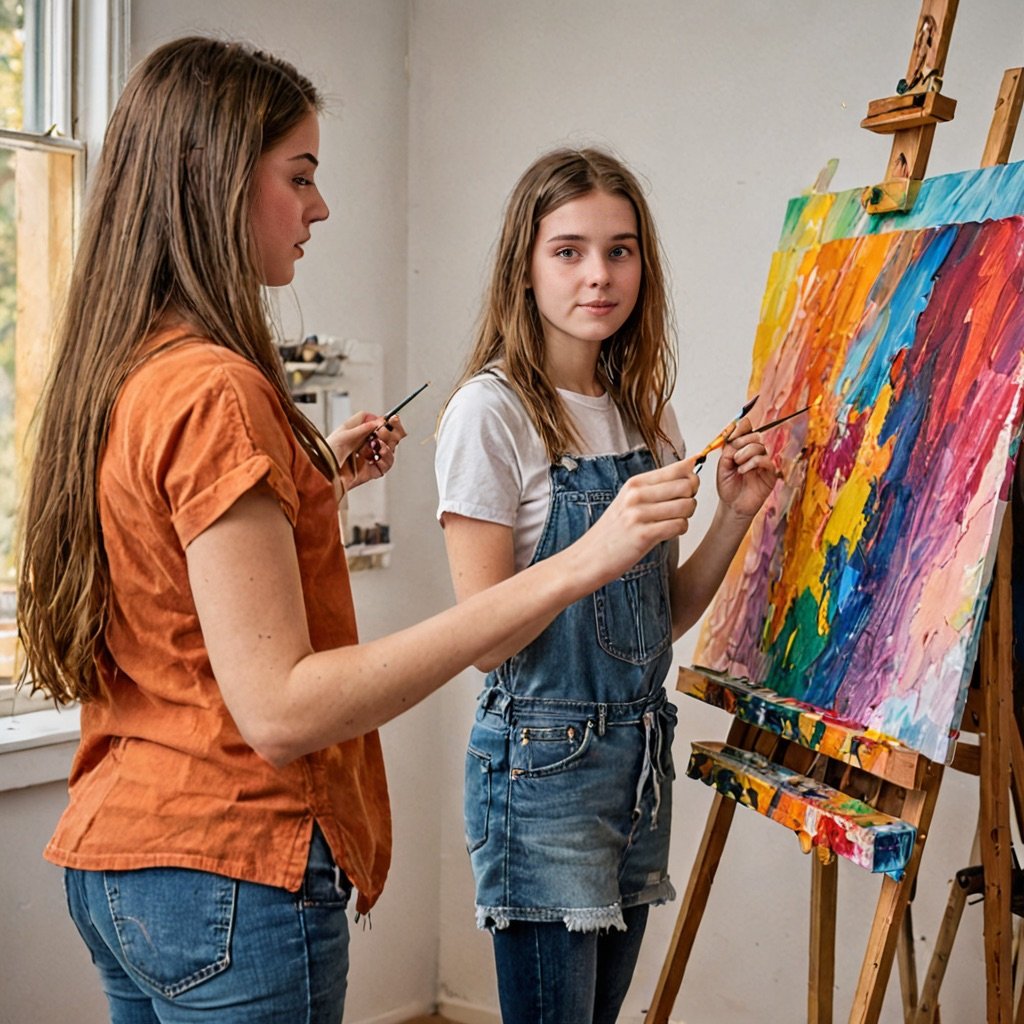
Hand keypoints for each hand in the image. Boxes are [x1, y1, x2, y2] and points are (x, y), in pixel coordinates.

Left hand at [328, 411, 406, 491]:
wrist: (323, 477)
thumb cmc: (325, 456)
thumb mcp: (342, 437)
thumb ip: (362, 429)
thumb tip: (377, 421)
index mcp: (354, 432)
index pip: (373, 422)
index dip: (381, 420)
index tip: (387, 420)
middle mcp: (363, 444)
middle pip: (385, 435)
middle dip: (390, 433)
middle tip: (385, 432)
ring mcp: (368, 457)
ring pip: (389, 449)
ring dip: (388, 446)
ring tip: (379, 445)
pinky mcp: (371, 470)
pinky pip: (386, 465)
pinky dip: (386, 460)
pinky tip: (378, 457)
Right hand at [573, 458, 698, 583]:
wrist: (588, 558)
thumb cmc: (613, 532)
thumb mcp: (628, 501)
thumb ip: (654, 488)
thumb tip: (689, 469)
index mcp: (634, 483)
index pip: (678, 469)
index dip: (691, 478)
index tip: (688, 489)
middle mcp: (636, 495)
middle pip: (687, 486)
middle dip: (691, 498)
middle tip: (681, 509)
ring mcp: (639, 515)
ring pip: (687, 506)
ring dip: (686, 516)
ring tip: (672, 522)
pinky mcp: (644, 535)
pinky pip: (679, 526)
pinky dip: (679, 530)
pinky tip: (667, 534)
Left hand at [715, 416, 777, 518]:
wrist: (732, 505)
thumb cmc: (728, 486)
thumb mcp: (723, 464)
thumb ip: (728, 449)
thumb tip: (734, 433)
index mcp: (744, 449)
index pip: (747, 430)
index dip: (741, 428)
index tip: (731, 434)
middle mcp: (755, 453)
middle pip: (755, 436)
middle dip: (742, 442)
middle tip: (734, 456)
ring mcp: (764, 463)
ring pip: (760, 447)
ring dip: (746, 453)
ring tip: (737, 465)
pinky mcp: (770, 474)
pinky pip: (766, 461)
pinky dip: (753, 462)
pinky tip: (743, 470)